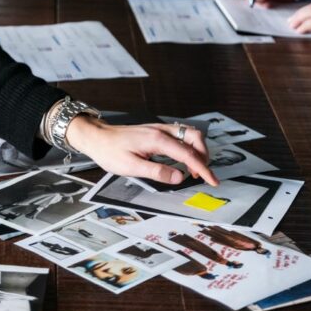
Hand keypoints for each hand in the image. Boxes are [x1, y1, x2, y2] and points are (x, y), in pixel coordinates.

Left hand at [65, 116, 217, 186]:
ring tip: (197, 170)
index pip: (187, 153)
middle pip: (194, 137)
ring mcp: (159, 129)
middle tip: (204, 175)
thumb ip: (157, 172)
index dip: (202, 168)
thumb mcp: (131, 166)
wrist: (97, 137)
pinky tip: (185, 159)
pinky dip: (189, 147)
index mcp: (157, 139)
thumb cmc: (110, 151)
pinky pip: (180, 136)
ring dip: (198, 150)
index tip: (212, 180)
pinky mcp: (156, 132)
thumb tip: (180, 177)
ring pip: (188, 134)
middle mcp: (161, 131)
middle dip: (204, 155)